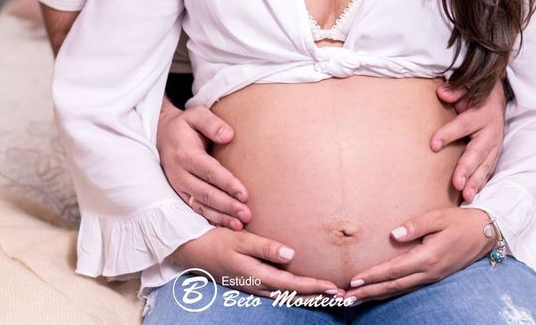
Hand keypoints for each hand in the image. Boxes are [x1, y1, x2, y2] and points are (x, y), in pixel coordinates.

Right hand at [157, 101, 251, 228]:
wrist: (162, 134)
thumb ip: (212, 123)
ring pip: (200, 206)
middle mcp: (179, 173)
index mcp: (185, 154)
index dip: (227, 184)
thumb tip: (229, 135)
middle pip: (206, 193)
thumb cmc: (186, 125)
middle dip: (227, 206)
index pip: (209, 172)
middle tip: (246, 215)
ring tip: (240, 224)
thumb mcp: (196, 115)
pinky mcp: (179, 193)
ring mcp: (178, 186)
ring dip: (220, 217)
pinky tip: (226, 225)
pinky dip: (210, 219)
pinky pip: (195, 210)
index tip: (245, 194)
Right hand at [172, 227, 343, 295]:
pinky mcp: (251, 283)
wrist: (193, 251)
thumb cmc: (216, 241)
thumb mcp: (240, 240)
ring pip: (287, 296)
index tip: (334, 287)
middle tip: (342, 296)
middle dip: (318, 296)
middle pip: (293, 295)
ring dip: (309, 296)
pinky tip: (303, 291)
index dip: (314, 286)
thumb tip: (292, 255)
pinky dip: (294, 293)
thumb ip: (266, 247)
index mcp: (257, 275)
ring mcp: (253, 287)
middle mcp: (258, 285)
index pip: (292, 284)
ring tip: (329, 295)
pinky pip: (278, 293)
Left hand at [345, 207, 495, 301]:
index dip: (374, 276)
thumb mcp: (439, 217)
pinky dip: (390, 291)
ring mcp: (432, 277)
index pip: (395, 270)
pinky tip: (379, 291)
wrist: (484, 233)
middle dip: (369, 292)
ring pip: (400, 289)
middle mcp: (429, 272)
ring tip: (357, 298)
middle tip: (347, 297)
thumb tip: (393, 234)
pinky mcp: (433, 276)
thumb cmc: (460, 222)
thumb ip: (415, 226)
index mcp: (428, 257)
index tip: (355, 280)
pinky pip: (408, 287)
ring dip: (377, 294)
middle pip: (394, 286)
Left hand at [431, 81, 505, 202]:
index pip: (463, 125)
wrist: (496, 100)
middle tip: (456, 183)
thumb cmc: (475, 96)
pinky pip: (487, 172)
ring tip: (465, 195)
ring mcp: (495, 146)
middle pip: (477, 152)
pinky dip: (480, 184)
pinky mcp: (494, 156)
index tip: (433, 144)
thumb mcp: (466, 88)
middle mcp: (491, 133)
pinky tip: (470, 196)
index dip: (448, 134)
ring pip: (485, 166)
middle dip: (467, 169)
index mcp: (481, 114)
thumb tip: (442, 93)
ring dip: (475, 182)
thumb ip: (455, 91)